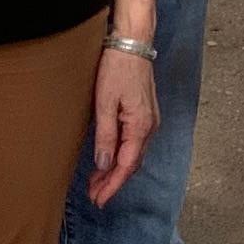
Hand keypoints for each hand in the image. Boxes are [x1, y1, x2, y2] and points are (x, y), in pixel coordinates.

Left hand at [87, 43, 159, 205]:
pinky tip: (109, 158)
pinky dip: (121, 155)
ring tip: (97, 181)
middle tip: (94, 195)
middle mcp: (150, 127)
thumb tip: (103, 164)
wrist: (132, 43)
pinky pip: (134, 142)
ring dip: (116, 169)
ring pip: (133, 154)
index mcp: (140, 127)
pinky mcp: (145, 113)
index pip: (126, 166)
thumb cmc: (117, 68)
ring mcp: (149, 120)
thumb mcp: (105, 103)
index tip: (99, 200)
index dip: (112, 186)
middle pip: (132, 164)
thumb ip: (105, 136)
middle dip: (113, 182)